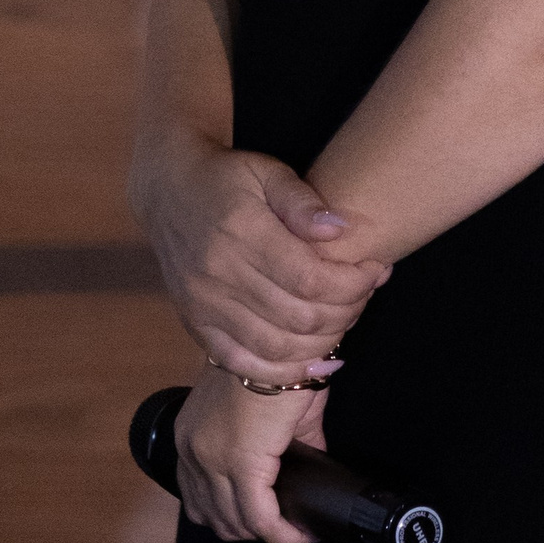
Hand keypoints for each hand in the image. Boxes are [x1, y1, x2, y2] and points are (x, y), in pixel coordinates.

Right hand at [135, 129, 390, 380]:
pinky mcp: (195, 324)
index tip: (375, 270)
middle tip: (364, 293)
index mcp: (241, 231)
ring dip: (322, 342)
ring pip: (276, 346)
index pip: (310, 278)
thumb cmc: (226, 178)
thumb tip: (340, 230)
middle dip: (347, 311)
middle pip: (299, 317)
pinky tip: (311, 359)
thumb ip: (303, 201)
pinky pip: (242, 363)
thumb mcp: (267, 171)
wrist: (168, 191)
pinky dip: (281, 370)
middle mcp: (218, 273)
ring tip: (343, 319)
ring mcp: (204, 304)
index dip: (353, 283)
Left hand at [174, 364, 327, 542]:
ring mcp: (212, 460)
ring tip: (294, 532)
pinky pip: (261, 519)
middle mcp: (193, 450)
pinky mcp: (242, 465)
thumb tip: (307, 464)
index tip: (258, 520)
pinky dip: (283, 534)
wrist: (278, 341)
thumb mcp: (267, 405)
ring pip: (234, 523)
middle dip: (248, 529)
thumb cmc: (275, 361)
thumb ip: (279, 441)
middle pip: (213, 516)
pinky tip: (301, 536)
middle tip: (280, 528)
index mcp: (192, 434)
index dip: (227, 515)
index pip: (196, 495)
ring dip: (265, 535)